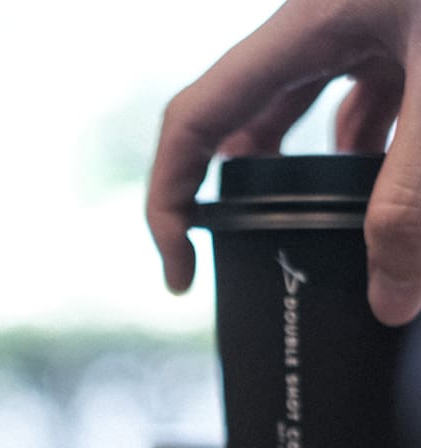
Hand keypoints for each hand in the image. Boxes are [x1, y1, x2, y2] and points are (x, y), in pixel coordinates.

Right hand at [147, 0, 420, 324]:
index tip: (182, 271)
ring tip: (351, 228)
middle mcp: (329, 16)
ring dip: (322, 174)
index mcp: (309, 22)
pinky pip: (377, 93)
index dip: (169, 201)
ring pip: (317, 109)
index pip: (194, 122)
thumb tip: (391, 301)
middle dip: (249, 194)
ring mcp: (377, 16)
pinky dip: (380, 144)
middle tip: (264, 254)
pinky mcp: (418, 25)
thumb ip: (416, 202)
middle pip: (249, 119)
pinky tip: (410, 176)